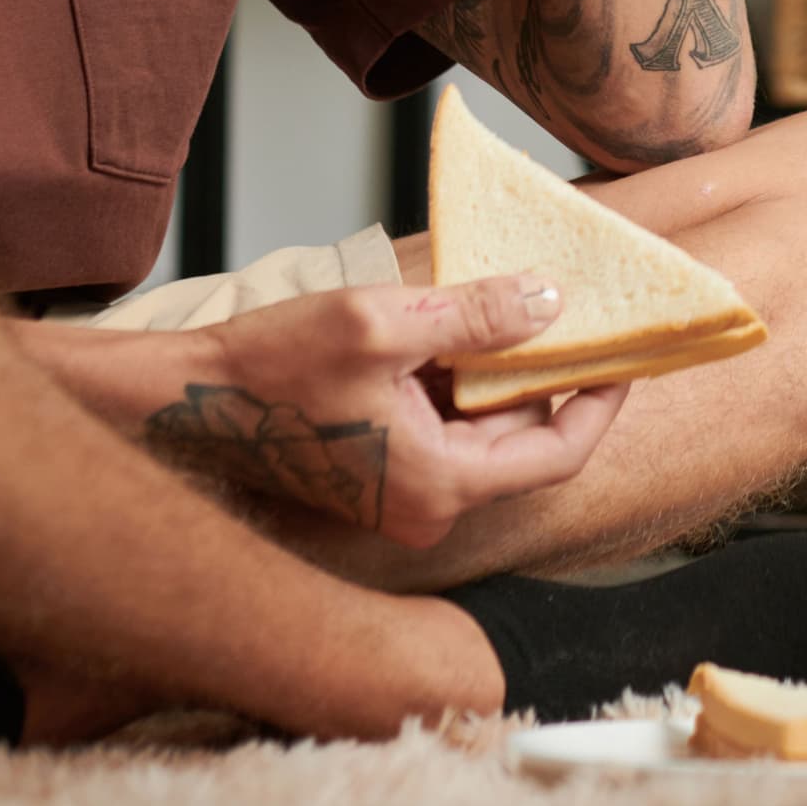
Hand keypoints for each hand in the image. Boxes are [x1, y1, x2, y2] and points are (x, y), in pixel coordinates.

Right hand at [142, 274, 625, 547]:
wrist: (181, 402)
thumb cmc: (268, 370)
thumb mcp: (383, 324)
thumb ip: (475, 315)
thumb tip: (551, 300)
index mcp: (439, 485)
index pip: (557, 455)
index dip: (599, 401)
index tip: (625, 352)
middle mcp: (427, 506)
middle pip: (520, 440)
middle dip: (545, 373)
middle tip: (573, 306)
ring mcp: (401, 495)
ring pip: (481, 430)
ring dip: (496, 372)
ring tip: (511, 302)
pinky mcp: (379, 475)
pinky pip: (443, 429)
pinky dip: (456, 382)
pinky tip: (453, 327)